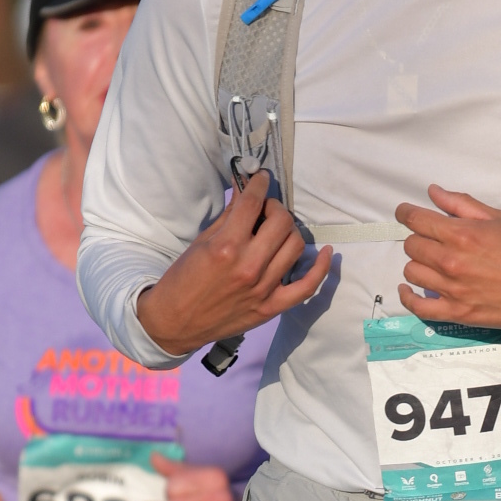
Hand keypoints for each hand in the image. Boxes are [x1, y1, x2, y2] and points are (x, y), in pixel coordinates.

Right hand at [136, 171, 332, 356]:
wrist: (175, 322)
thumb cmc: (183, 280)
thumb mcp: (201, 242)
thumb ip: (228, 217)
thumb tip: (245, 191)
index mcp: (226, 246)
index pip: (252, 203)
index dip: (259, 184)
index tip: (261, 178)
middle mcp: (248, 265)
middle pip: (281, 221)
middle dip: (275, 208)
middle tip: (265, 210)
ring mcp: (263, 288)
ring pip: (295, 245)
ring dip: (289, 230)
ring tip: (278, 230)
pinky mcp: (271, 307)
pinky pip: (307, 287)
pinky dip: (320, 268)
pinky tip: (324, 252)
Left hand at [394, 187, 500, 328]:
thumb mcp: (498, 219)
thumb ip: (461, 205)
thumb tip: (432, 192)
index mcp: (462, 234)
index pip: (416, 220)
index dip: (406, 214)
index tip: (404, 213)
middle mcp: (452, 261)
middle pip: (412, 246)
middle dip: (418, 238)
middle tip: (431, 240)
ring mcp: (452, 289)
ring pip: (412, 272)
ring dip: (418, 264)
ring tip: (431, 262)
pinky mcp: (456, 313)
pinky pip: (418, 307)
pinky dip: (408, 297)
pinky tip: (407, 288)